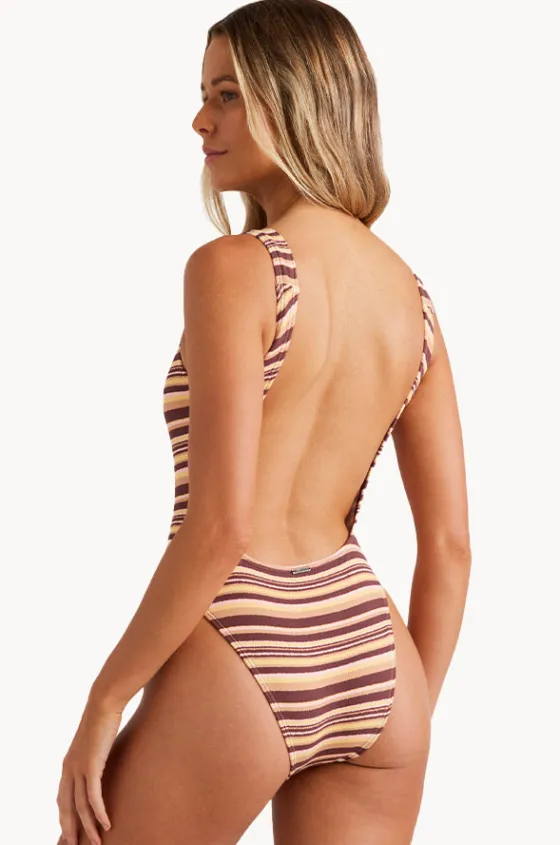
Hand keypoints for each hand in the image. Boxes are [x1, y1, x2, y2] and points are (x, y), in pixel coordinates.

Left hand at [56, 693, 122, 844]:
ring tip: (97, 842)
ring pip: (80, 806)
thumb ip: (94, 756)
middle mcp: (69, 769)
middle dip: (71, 829)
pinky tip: (106, 824)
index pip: (62, 798)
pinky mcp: (91, 766)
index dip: (65, 817)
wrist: (103, 703)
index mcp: (68, 765)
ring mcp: (78, 768)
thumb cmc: (103, 719)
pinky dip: (99, 813)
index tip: (70, 833)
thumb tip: (101, 763)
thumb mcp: (95, 743)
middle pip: (66, 807)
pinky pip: (93, 797)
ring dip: (89, 827)